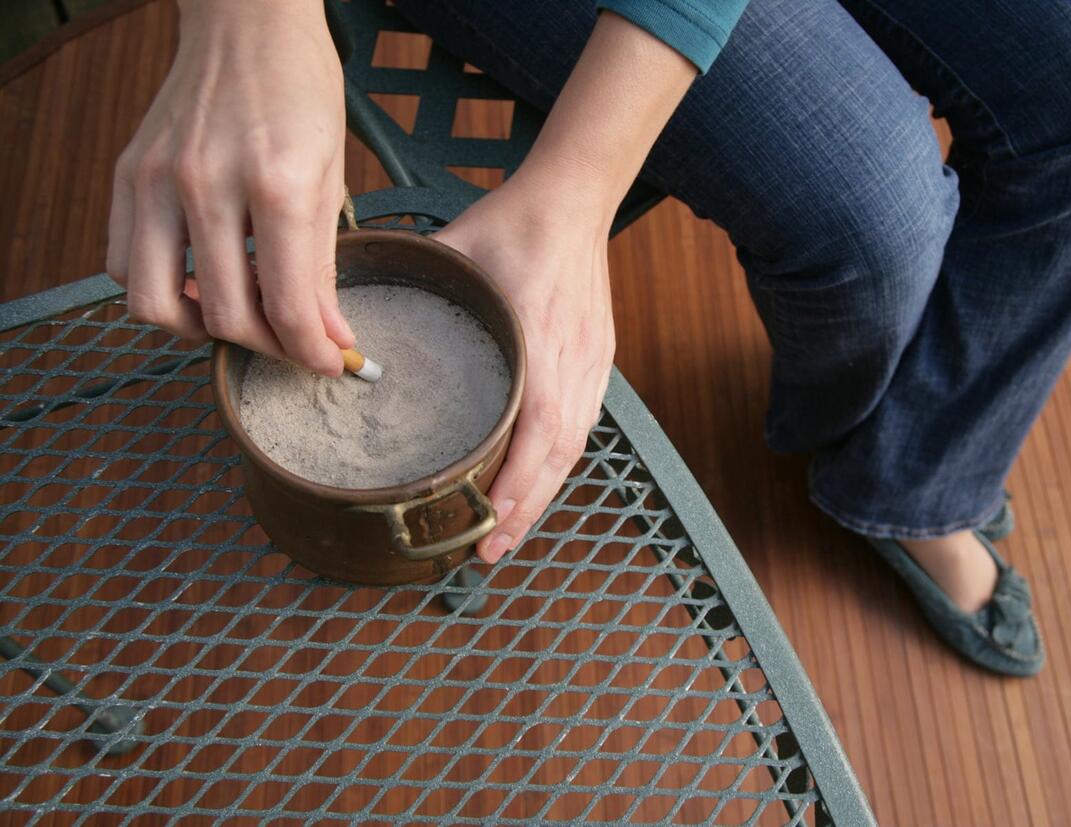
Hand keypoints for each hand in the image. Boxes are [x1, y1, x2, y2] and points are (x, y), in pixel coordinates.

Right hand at [106, 0, 352, 374]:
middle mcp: (207, 184)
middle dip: (268, 347)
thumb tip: (332, 336)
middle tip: (293, 344)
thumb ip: (323, 264)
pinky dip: (157, 290)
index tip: (329, 363)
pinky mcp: (127, 175)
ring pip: (154, 302)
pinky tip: (197, 281)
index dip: (311, 350)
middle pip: (224, 314)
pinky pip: (122, 263)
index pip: (286, 303)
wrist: (248, 22)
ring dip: (201, 329)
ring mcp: (157, 179)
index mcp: (274, 184)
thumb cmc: (301, 92)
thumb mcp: (329, 176)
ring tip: (241, 318)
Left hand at [434, 166, 615, 562]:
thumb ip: (409, 287)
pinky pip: (584, 425)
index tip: (489, 525)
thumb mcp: (453, 252)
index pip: (539, 429)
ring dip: (544, 494)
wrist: (574, 200)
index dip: (518, 484)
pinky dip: (559, 463)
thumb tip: (353, 319)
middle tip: (490, 553)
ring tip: (509, 532)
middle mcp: (574, 360)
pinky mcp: (599, 360)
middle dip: (527, 510)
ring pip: (575, 446)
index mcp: (540, 338)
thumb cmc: (514, 224)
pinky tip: (536, 483)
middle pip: (561, 455)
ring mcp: (593, 363)